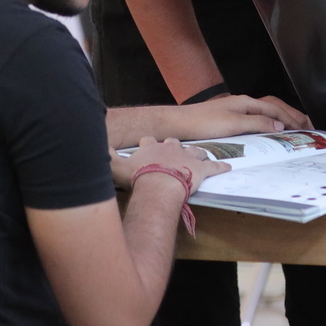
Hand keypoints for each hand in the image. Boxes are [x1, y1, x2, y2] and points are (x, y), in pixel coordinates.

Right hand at [112, 136, 227, 189]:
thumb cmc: (138, 176)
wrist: (159, 184)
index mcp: (152, 147)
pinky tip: (228, 166)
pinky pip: (214, 167)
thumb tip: (98, 148)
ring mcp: (188, 157)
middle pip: (174, 142)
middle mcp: (171, 148)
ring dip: (197, 153)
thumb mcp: (115, 167)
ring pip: (196, 150)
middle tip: (174, 150)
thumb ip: (106, 157)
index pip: (149, 141)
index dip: (148, 144)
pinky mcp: (202, 169)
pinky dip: (221, 167)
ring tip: (200, 155)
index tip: (146, 145)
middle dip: (174, 145)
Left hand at [168, 93, 311, 137]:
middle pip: (274, 107)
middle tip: (307, 126)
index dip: (292, 118)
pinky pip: (257, 117)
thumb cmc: (203, 123)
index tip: (306, 127)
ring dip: (281, 118)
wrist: (179, 123)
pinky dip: (268, 122)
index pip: (276, 110)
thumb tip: (280, 125)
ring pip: (266, 112)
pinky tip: (269, 130)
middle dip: (291, 115)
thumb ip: (257, 124)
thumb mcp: (233, 124)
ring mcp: (237, 109)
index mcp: (247, 102)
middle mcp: (244, 103)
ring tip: (293, 127)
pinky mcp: (230, 117)